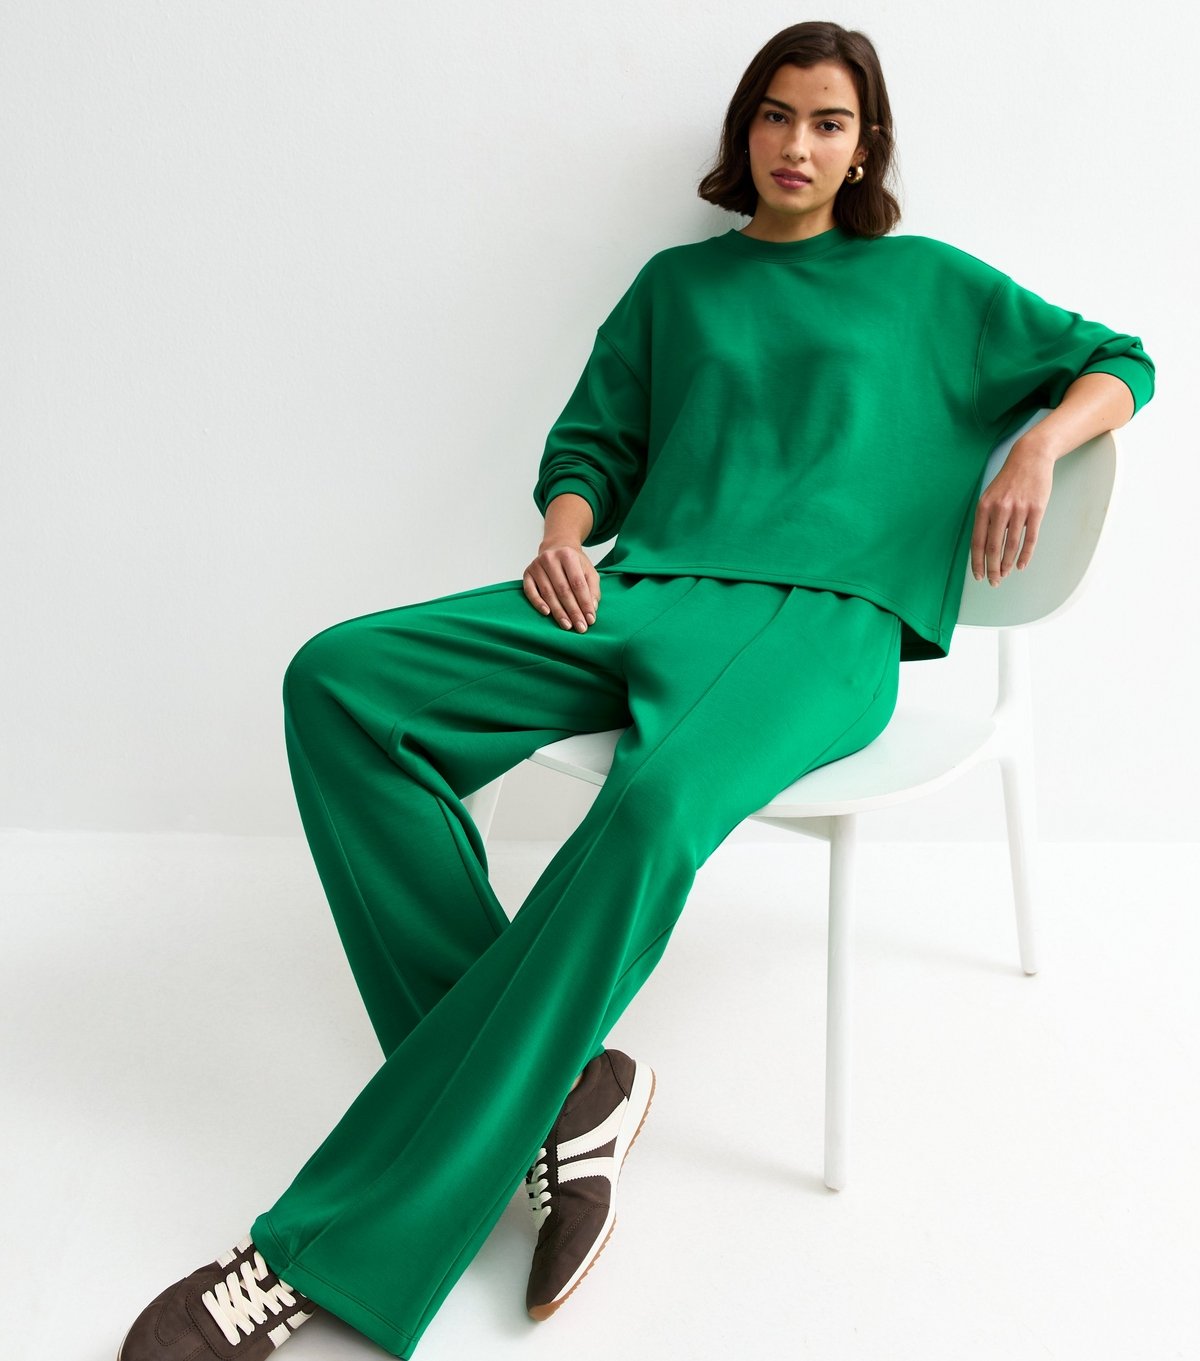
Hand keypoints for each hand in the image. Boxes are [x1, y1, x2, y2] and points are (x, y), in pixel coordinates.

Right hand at [523, 541, 600, 631]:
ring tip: (567, 625)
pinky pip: (530, 591)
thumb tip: (592, 608)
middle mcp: (550, 558)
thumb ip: (593, 588)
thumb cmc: (574, 563)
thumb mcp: (588, 571)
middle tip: (580, 627)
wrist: (556, 548)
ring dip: (558, 612)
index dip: (584, 603)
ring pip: (548, 593)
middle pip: (563, 590)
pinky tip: (547, 613)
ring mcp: (536, 565)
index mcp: (568, 555)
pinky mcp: (527, 573)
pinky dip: (538, 603)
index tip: (590, 619)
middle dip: (573, 611)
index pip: (578, 583)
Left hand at [971, 441, 1053, 585]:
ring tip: (1005, 575)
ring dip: (1007, 564)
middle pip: (993, 547)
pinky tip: (1021, 565)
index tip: (978, 576)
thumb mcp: (989, 496)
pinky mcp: (1036, 510)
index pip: (977, 542)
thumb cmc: (1008, 480)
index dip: (977, 562)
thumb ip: (985, 519)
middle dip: (992, 568)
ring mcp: (1019, 509)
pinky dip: (1025, 554)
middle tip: (993, 582)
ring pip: (1011, 545)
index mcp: (983, 507)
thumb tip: (983, 546)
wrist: (1030, 458)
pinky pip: (1030, 538)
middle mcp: (999, 509)